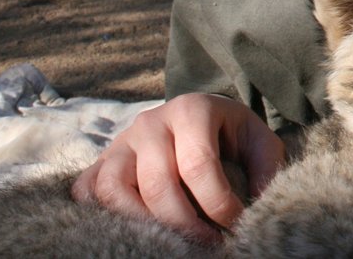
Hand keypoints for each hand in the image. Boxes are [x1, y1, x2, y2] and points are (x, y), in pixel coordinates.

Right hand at [71, 93, 286, 243]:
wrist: (199, 118)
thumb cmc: (231, 135)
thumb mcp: (258, 142)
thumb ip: (265, 168)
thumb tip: (256, 204)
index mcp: (191, 109)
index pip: (198, 165)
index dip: (218, 203)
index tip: (236, 224)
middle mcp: (150, 122)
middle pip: (157, 185)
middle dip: (185, 225)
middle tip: (208, 243)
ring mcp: (120, 142)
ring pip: (112, 189)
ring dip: (141, 224)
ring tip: (170, 242)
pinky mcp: (100, 162)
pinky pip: (87, 192)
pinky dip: (102, 215)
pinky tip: (134, 230)